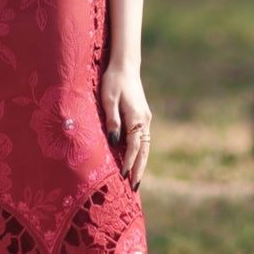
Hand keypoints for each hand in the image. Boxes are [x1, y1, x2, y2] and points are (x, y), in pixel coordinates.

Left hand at [100, 64, 151, 191]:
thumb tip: (114, 142)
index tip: (122, 176)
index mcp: (136, 117)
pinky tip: (136, 160)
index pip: (134, 146)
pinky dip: (141, 153)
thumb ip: (111, 121)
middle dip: (139, 169)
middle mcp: (144, 120)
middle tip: (135, 187)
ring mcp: (146, 118)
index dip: (129, 162)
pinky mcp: (143, 116)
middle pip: (144, 150)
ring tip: (136, 179)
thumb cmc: (113, 81)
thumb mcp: (108, 99)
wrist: (125, 66)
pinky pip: (144, 139)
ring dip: (141, 163)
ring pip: (146, 146)